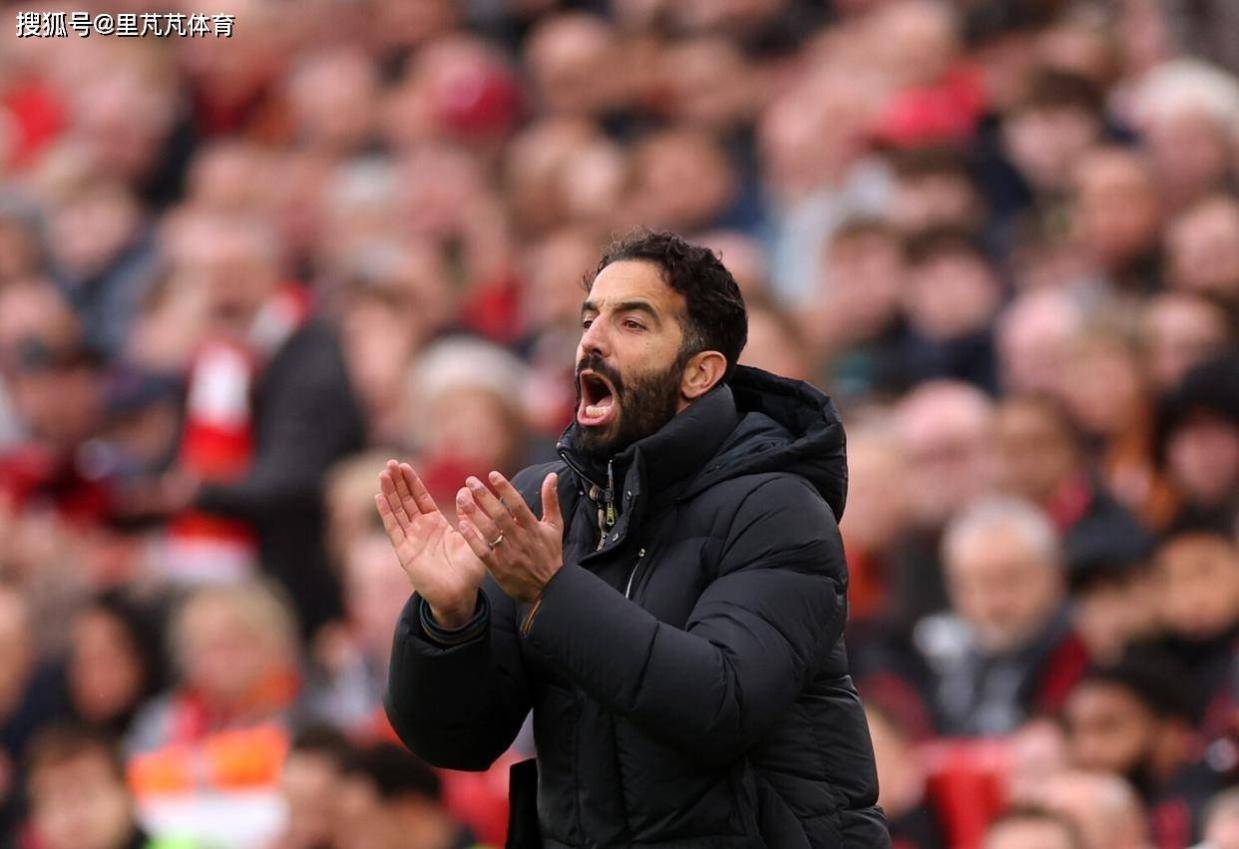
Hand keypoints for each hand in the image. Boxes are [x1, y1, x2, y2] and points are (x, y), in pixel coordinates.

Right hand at [375, 460, 485, 628]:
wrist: (460, 595)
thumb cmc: (469, 571)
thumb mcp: (474, 536)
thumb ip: (469, 514)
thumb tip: (465, 490)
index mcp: (436, 525)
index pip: (421, 498)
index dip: (412, 482)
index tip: (405, 465)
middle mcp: (420, 531)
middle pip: (406, 501)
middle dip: (398, 482)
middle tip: (390, 462)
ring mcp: (411, 541)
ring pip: (398, 511)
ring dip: (390, 493)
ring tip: (383, 474)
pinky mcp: (405, 552)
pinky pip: (394, 530)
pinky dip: (387, 513)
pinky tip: (380, 498)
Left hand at [455, 471, 563, 602]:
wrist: (548, 588)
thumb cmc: (550, 554)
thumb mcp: (555, 526)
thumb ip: (550, 500)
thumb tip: (552, 476)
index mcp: (533, 528)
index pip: (518, 504)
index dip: (505, 489)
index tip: (492, 474)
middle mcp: (520, 539)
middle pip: (500, 515)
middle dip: (484, 496)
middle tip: (471, 481)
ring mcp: (508, 554)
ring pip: (489, 531)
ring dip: (475, 513)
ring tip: (462, 498)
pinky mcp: (498, 568)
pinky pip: (482, 551)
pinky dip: (472, 538)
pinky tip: (462, 524)